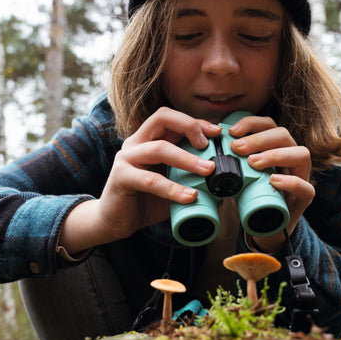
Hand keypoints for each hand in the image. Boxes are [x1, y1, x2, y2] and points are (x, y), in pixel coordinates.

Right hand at [64, 107, 221, 250]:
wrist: (116, 222)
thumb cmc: (146, 201)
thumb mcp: (174, 186)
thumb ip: (193, 181)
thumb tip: (224, 185)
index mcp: (149, 139)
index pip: (172, 118)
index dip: (195, 121)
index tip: (218, 132)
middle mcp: (136, 143)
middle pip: (162, 118)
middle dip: (190, 127)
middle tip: (210, 145)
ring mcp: (127, 158)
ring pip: (159, 148)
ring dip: (187, 158)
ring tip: (208, 170)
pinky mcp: (121, 177)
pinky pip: (151, 180)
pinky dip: (173, 188)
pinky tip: (190, 197)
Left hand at [227, 115, 314, 251]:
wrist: (265, 228)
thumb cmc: (252, 197)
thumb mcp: (239, 175)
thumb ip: (230, 162)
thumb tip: (208, 149)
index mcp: (277, 147)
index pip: (269, 125)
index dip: (251, 123)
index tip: (231, 131)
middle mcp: (292, 157)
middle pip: (284, 135)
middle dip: (258, 139)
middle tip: (237, 148)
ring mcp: (302, 176)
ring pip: (301, 154)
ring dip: (275, 155)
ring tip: (253, 163)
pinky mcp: (305, 198)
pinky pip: (305, 187)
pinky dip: (290, 181)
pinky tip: (273, 180)